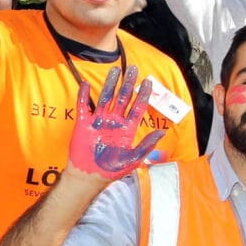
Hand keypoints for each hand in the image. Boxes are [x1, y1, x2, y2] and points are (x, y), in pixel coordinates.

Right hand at [68, 63, 166, 178]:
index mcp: (127, 129)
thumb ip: (146, 145)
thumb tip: (162, 132)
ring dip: (110, 84)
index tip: (148, 81)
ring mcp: (99, 121)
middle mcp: (114, 122)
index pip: (137, 107)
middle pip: (123, 98)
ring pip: (105, 98)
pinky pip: (83, 106)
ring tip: (115, 70)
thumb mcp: (133, 160)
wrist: (89, 177)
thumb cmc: (111, 171)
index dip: (143, 94)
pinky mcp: (83, 124)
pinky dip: (84, 95)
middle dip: (128, 83)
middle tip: (133, 69)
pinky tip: (85, 84)